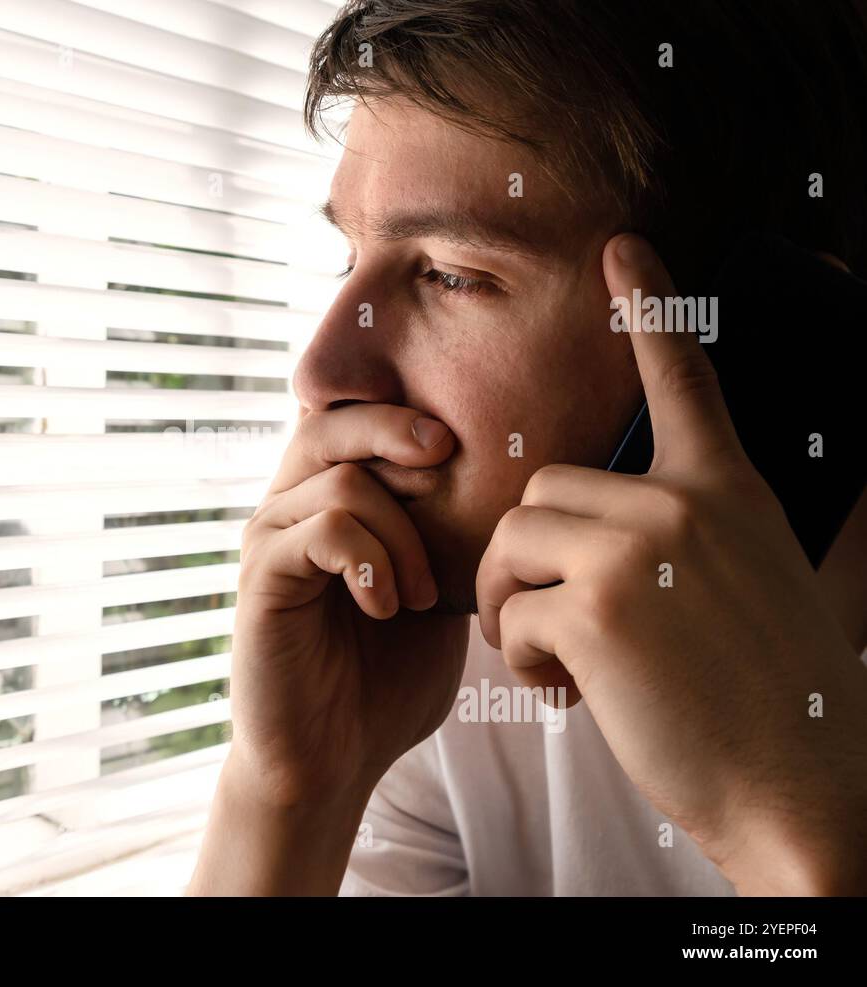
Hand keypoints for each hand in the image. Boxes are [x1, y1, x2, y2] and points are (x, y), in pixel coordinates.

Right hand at [230, 403, 468, 806]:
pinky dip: (369, 561)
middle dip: (392, 428)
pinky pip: (322, 531)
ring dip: (401, 533)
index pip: (346, 421)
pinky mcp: (261, 579)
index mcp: (324, 506)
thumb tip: (502, 483)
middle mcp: (287, 511)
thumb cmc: (383, 683)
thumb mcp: (432, 596)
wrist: (331, 761)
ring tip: (424, 596)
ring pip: (339, 482)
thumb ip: (443, 538)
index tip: (460, 443)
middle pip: (326, 424)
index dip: (398, 413)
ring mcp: (269, 542)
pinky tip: (387, 607)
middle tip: (446, 453)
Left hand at [476, 233, 866, 893]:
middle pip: (543, 492)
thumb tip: (599, 530)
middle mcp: (682, 504)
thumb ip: (685, 535)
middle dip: (528, 562)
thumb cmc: (769, 700)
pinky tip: (573, 692)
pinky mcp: (594, 608)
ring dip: (513, 609)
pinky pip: (506, 613)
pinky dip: (521, 660)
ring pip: (511, 545)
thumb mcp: (749, 584)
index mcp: (726, 490)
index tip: (622, 246)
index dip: (651, 307)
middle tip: (558, 625)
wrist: (805, 791)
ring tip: (567, 662)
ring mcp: (638, 550)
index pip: (683, 377)